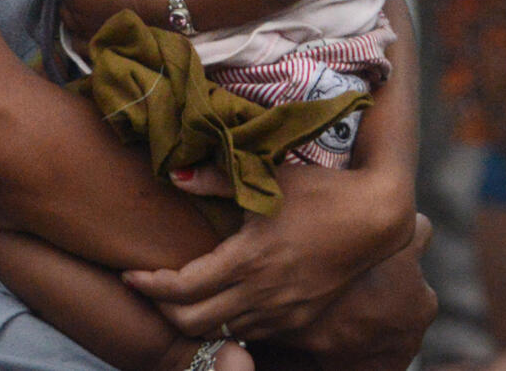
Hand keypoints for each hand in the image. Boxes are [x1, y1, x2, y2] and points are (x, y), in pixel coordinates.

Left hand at [124, 163, 419, 341]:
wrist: (375, 220)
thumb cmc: (320, 191)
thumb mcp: (267, 177)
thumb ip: (217, 179)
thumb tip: (175, 173)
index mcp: (247, 260)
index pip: (180, 289)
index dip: (148, 286)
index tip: (129, 273)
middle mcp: (261, 295)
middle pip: (191, 323)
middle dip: (162, 309)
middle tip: (148, 286)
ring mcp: (282, 313)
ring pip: (220, 332)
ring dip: (193, 318)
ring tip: (178, 294)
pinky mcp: (299, 321)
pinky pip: (249, 332)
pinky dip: (226, 322)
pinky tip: (221, 299)